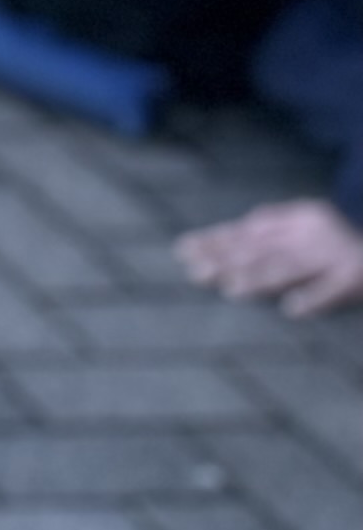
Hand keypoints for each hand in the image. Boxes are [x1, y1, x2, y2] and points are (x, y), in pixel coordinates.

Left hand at [177, 198, 362, 317]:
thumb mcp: (311, 221)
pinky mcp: (356, 277)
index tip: (184, 249)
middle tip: (194, 272)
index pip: (250, 231)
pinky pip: (332, 290)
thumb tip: (238, 226)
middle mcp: (313, 234)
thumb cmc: (344, 243)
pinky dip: (313, 299)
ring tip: (230, 290)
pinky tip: (292, 310)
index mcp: (300, 219)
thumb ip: (277, 222)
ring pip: (291, 268)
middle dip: (226, 260)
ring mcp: (335, 256)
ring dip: (260, 279)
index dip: (216, 240)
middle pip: (263, 248)